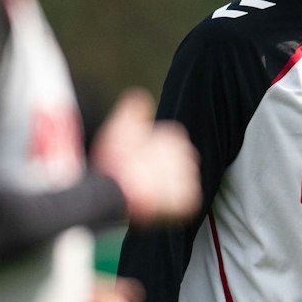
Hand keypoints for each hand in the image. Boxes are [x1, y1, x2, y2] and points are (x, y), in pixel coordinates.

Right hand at [92, 88, 201, 225]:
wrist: (113, 195)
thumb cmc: (113, 164)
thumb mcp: (119, 127)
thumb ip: (133, 108)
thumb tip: (142, 98)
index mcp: (174, 135)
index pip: (172, 142)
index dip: (154, 153)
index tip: (140, 161)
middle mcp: (186, 154)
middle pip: (178, 162)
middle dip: (163, 169)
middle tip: (142, 177)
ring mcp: (188, 178)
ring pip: (182, 181)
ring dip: (168, 186)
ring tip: (148, 190)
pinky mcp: (188, 200)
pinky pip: (187, 201)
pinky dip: (174, 203)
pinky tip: (158, 202)